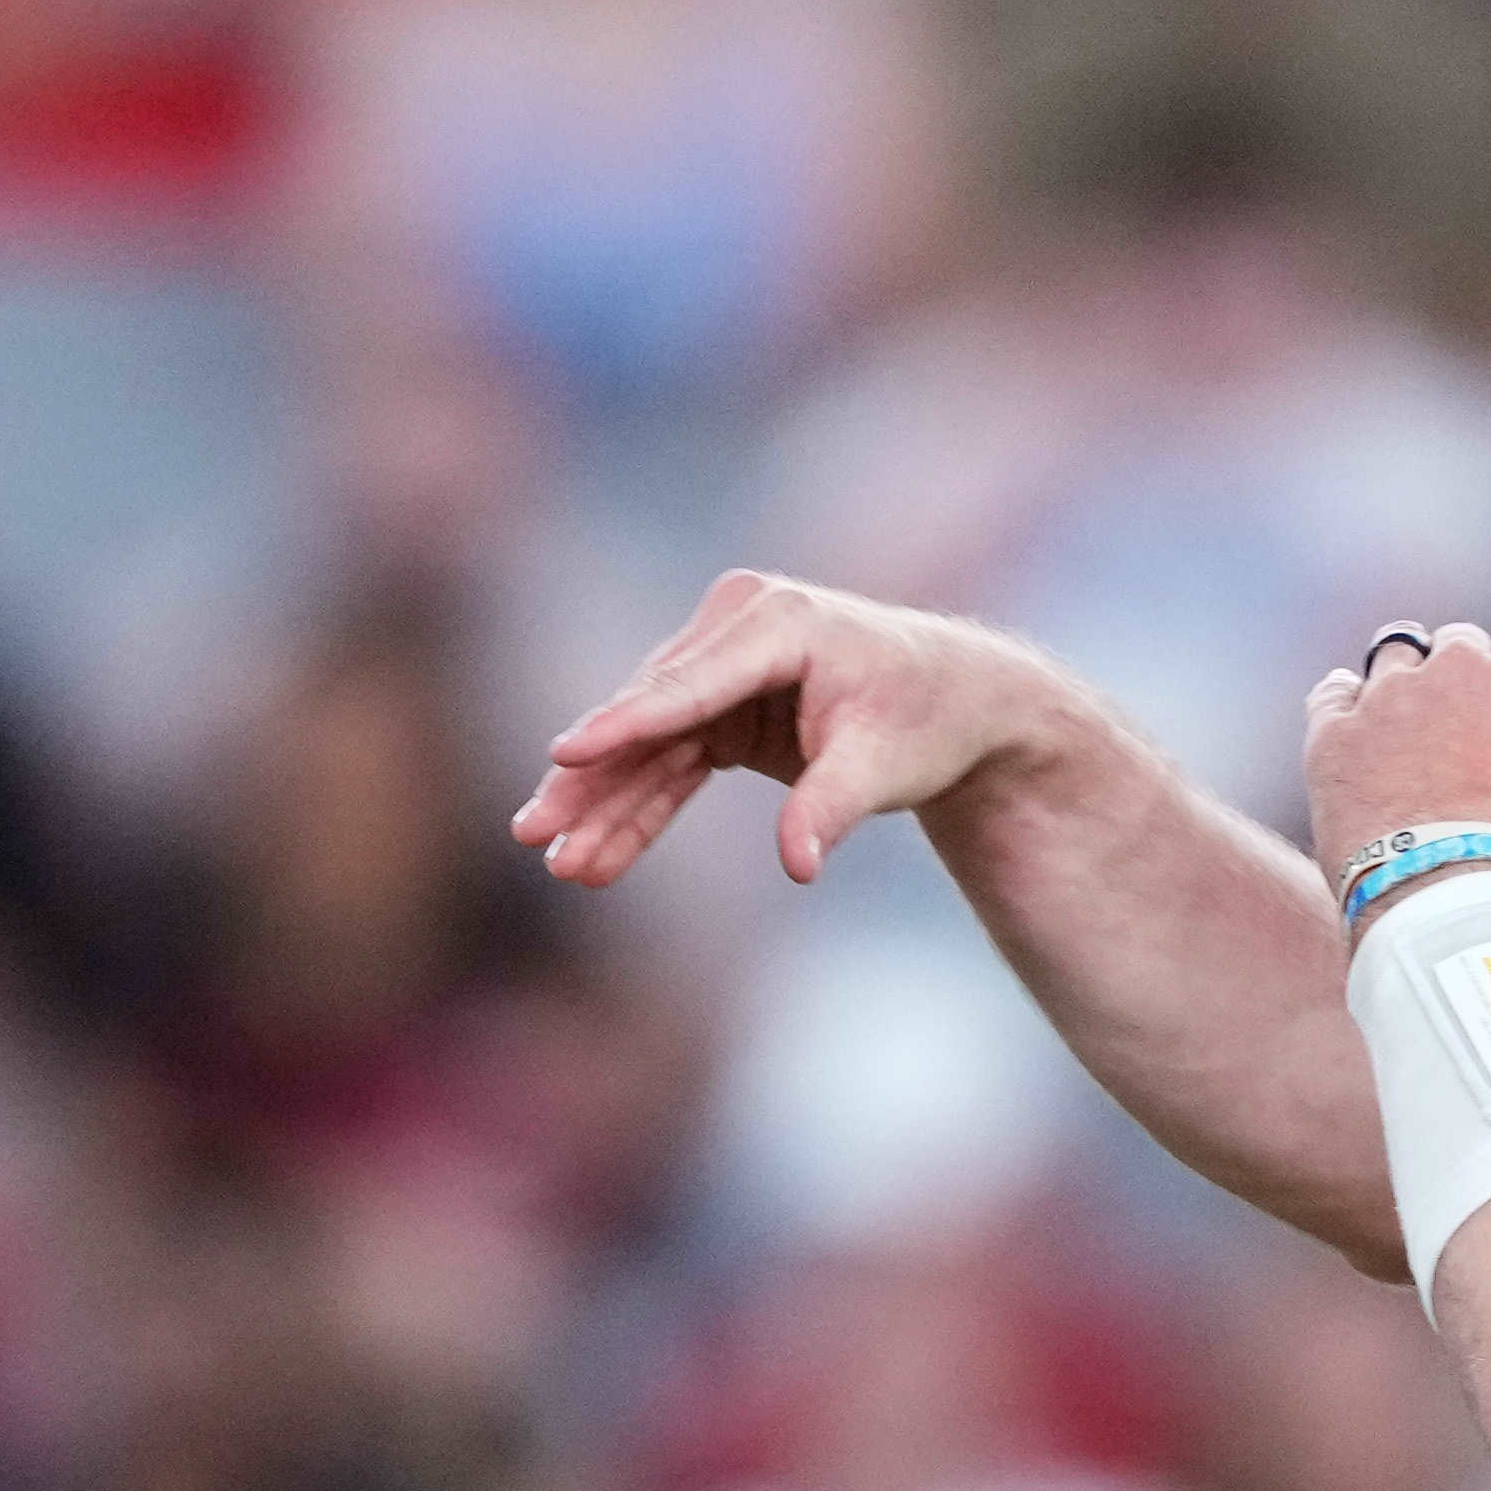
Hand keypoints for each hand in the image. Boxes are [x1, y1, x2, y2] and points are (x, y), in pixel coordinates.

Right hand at [517, 572, 1088, 888]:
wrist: (957, 700)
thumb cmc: (927, 719)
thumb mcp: (886, 764)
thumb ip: (832, 808)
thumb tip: (796, 866)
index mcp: (779, 623)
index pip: (686, 686)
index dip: (623, 726)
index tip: (563, 753)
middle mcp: (738, 631)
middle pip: (648, 717)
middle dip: (589, 783)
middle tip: (532, 834)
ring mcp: (722, 667)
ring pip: (646, 746)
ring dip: (601, 807)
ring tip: (555, 864)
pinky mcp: (719, 706)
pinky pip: (667, 765)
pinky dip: (635, 812)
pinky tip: (595, 860)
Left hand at [1301, 626, 1490, 907]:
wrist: (1451, 900)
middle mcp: (1462, 668)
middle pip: (1456, 645)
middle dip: (1455, 675)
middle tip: (1449, 723)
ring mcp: (1392, 693)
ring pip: (1393, 657)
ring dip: (1398, 685)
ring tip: (1397, 731)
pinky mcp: (1336, 728)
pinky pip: (1333, 694)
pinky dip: (1342, 710)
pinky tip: (1350, 736)